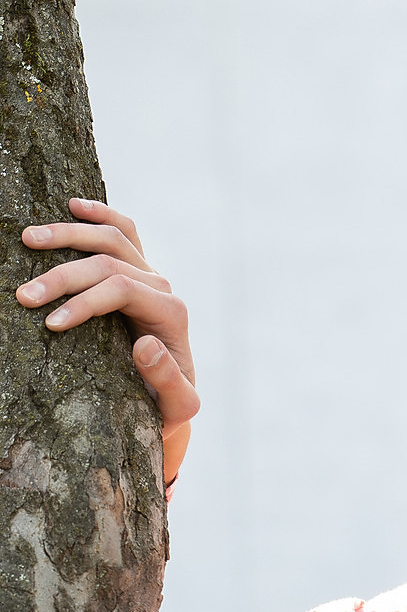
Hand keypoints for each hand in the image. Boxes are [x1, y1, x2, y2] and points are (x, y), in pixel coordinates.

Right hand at [16, 199, 198, 485]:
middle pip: (109, 263)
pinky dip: (98, 215)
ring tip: (28, 239)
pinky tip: (72, 205)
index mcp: (171, 314)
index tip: (50, 323)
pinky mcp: (137, 270)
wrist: (170, 398)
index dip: (84, 302)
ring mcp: (149, 274)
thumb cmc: (168, 404)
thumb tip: (146, 344)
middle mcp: (162, 287)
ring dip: (67, 235)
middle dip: (63, 277)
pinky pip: (121, 231)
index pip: (122, 291)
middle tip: (23, 295)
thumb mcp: (177, 406)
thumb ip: (169, 381)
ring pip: (110, 238)